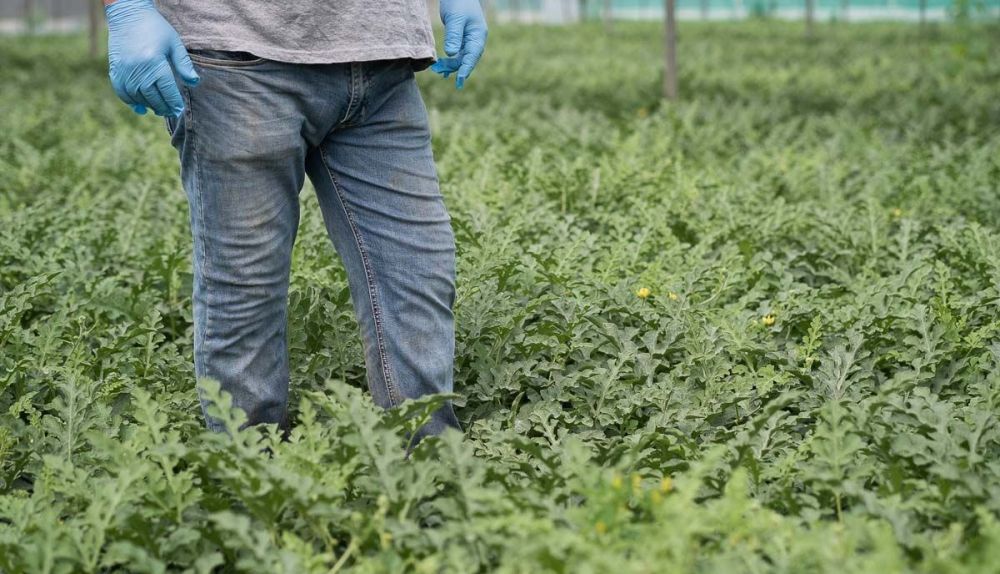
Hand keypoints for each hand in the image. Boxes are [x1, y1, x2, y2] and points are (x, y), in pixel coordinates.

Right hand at [105, 0, 198, 116]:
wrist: (128, 14)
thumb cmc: (155, 28)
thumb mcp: (174, 43)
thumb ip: (184, 64)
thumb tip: (194, 83)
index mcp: (155, 63)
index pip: (167, 91)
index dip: (174, 103)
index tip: (179, 110)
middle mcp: (138, 70)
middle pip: (153, 97)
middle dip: (163, 107)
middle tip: (170, 112)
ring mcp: (124, 71)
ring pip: (137, 97)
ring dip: (148, 106)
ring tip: (158, 109)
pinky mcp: (115, 70)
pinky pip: (121, 92)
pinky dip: (131, 102)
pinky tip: (140, 107)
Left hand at [429, 0, 487, 89]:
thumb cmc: (458, 2)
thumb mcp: (455, 19)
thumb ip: (453, 36)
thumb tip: (451, 54)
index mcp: (478, 36)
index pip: (473, 56)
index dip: (465, 69)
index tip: (459, 80)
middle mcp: (475, 40)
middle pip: (467, 60)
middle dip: (455, 69)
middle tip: (439, 72)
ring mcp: (469, 40)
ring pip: (461, 58)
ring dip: (451, 66)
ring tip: (437, 70)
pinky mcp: (461, 39)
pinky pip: (458, 54)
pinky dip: (450, 61)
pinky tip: (443, 68)